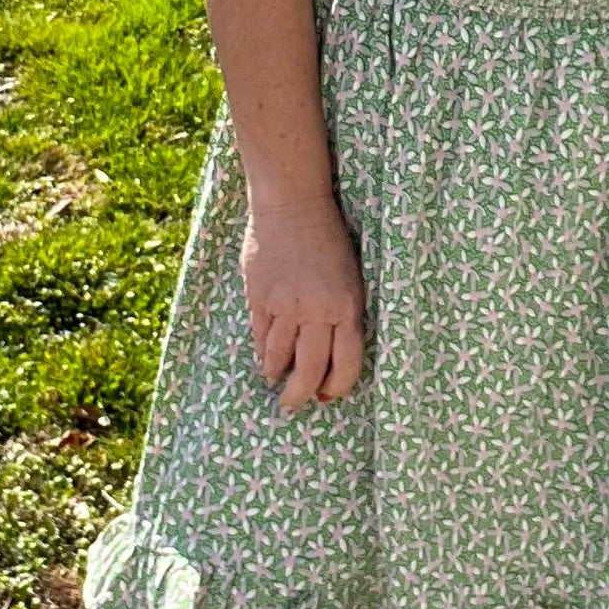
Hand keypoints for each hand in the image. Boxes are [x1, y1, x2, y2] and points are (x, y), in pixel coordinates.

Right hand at [241, 200, 366, 413]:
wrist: (293, 203)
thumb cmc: (328, 240)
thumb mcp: (350, 277)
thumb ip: (342, 315)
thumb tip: (330, 357)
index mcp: (348, 306)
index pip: (348, 364)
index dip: (338, 387)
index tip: (329, 396)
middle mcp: (318, 310)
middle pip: (310, 370)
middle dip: (301, 395)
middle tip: (295, 405)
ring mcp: (286, 305)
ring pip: (280, 358)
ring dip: (277, 375)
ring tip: (276, 381)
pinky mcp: (259, 297)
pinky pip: (260, 337)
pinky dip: (262, 353)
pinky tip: (264, 358)